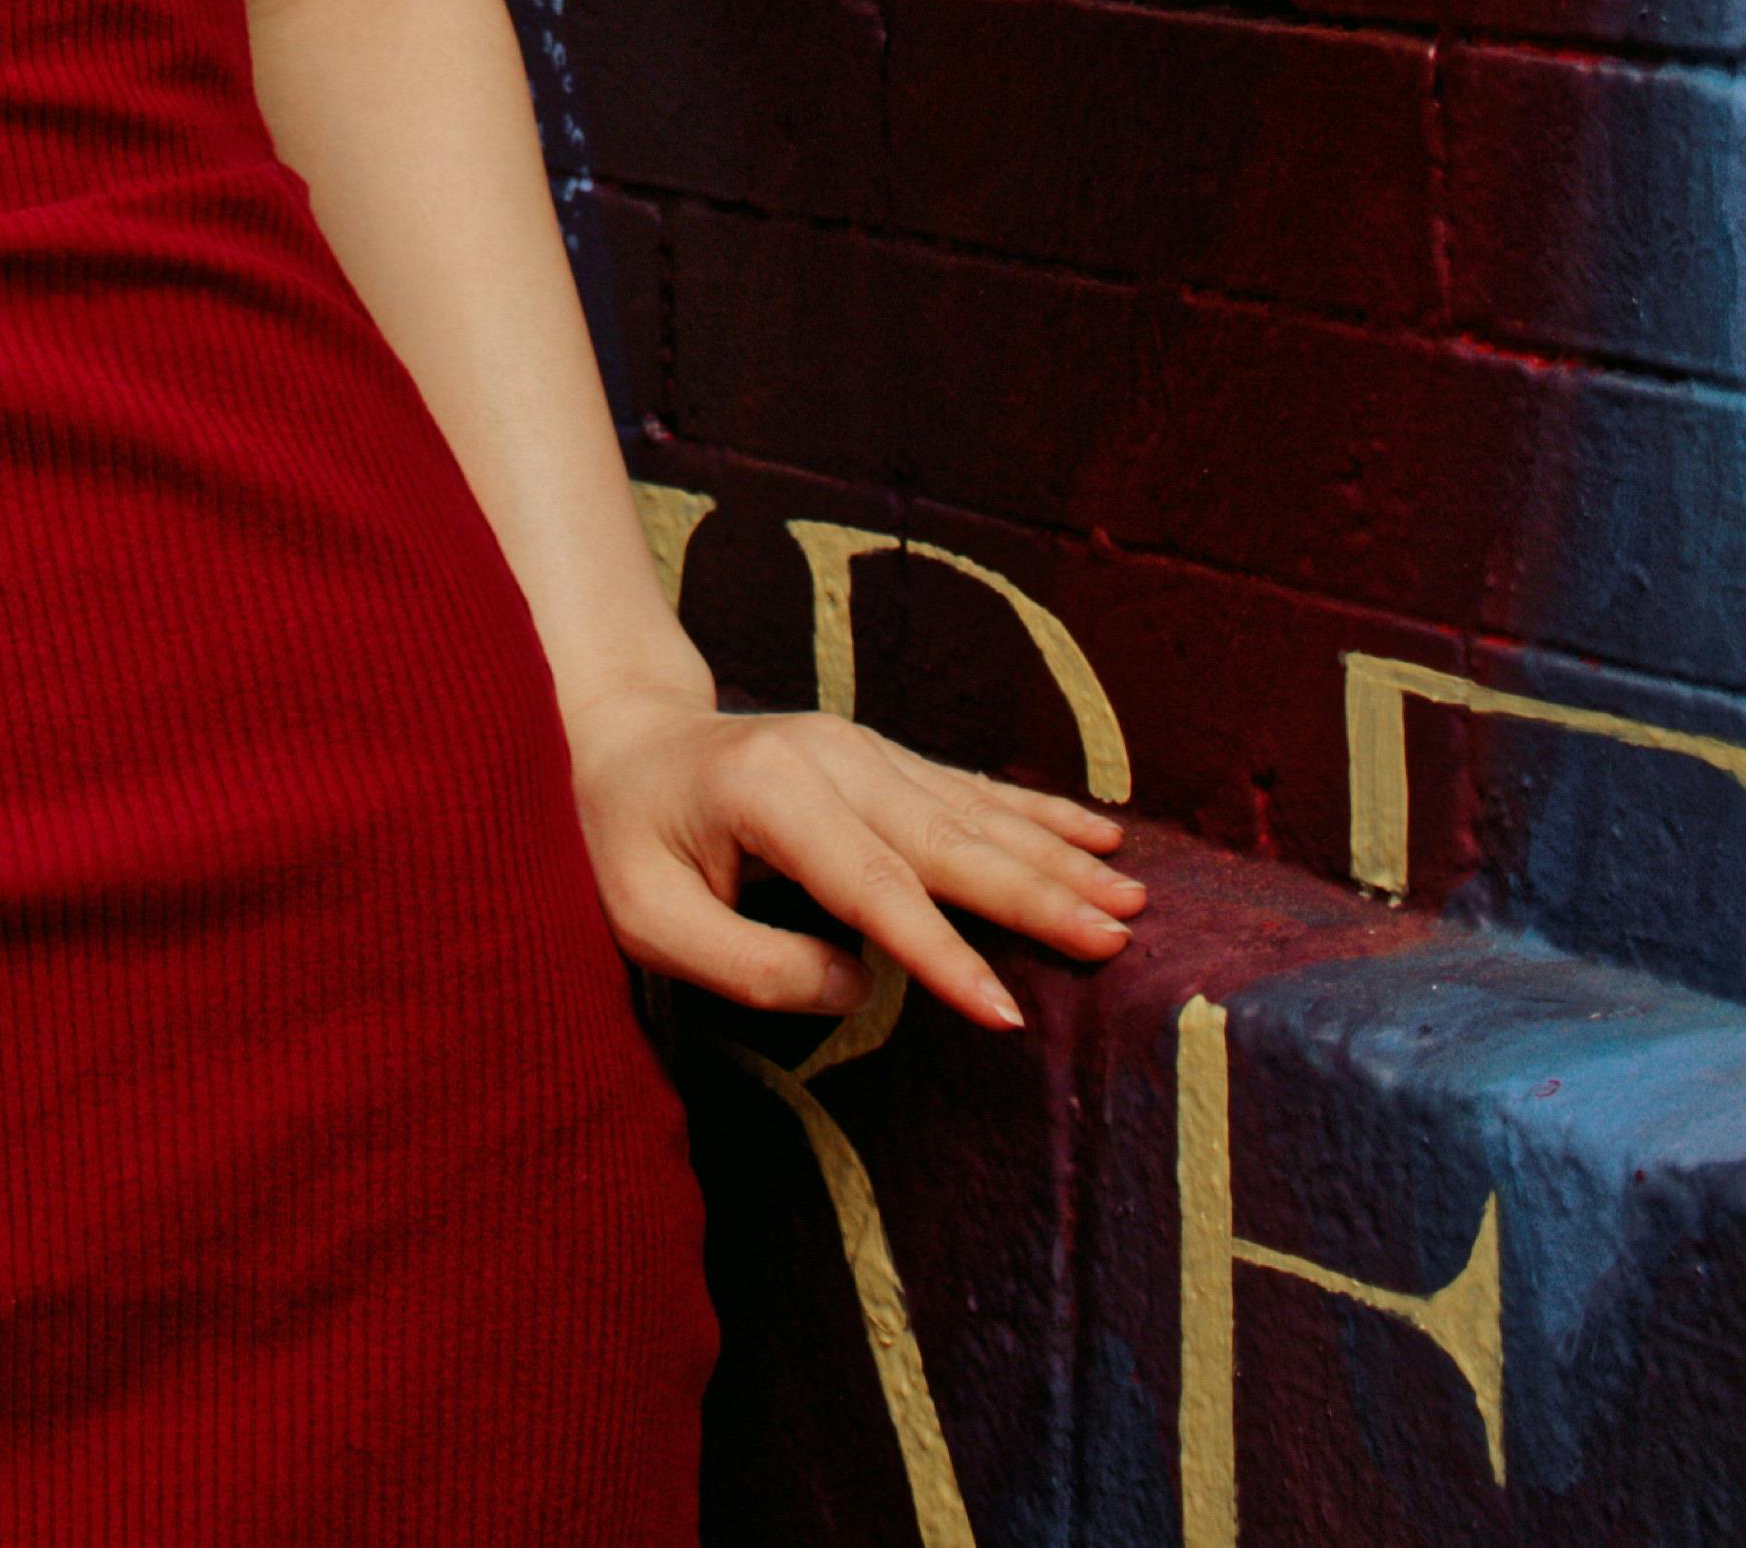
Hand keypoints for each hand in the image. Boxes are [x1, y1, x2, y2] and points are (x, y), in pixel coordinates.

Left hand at [569, 687, 1143, 1031]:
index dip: (941, 954)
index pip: (873, 889)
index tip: (1005, 1012)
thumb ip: (748, 965)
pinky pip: (969, 789)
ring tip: (1131, 895)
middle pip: (946, 840)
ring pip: (974, 811)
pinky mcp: (877, 757)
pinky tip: (1100, 830)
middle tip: (1116, 939)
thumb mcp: (648, 918)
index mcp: (771, 793)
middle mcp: (829, 756)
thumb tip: (860, 986)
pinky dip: (1037, 813)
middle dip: (1035, 893)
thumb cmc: (618, 836)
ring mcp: (859, 747)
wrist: (614, 733)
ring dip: (1055, 855)